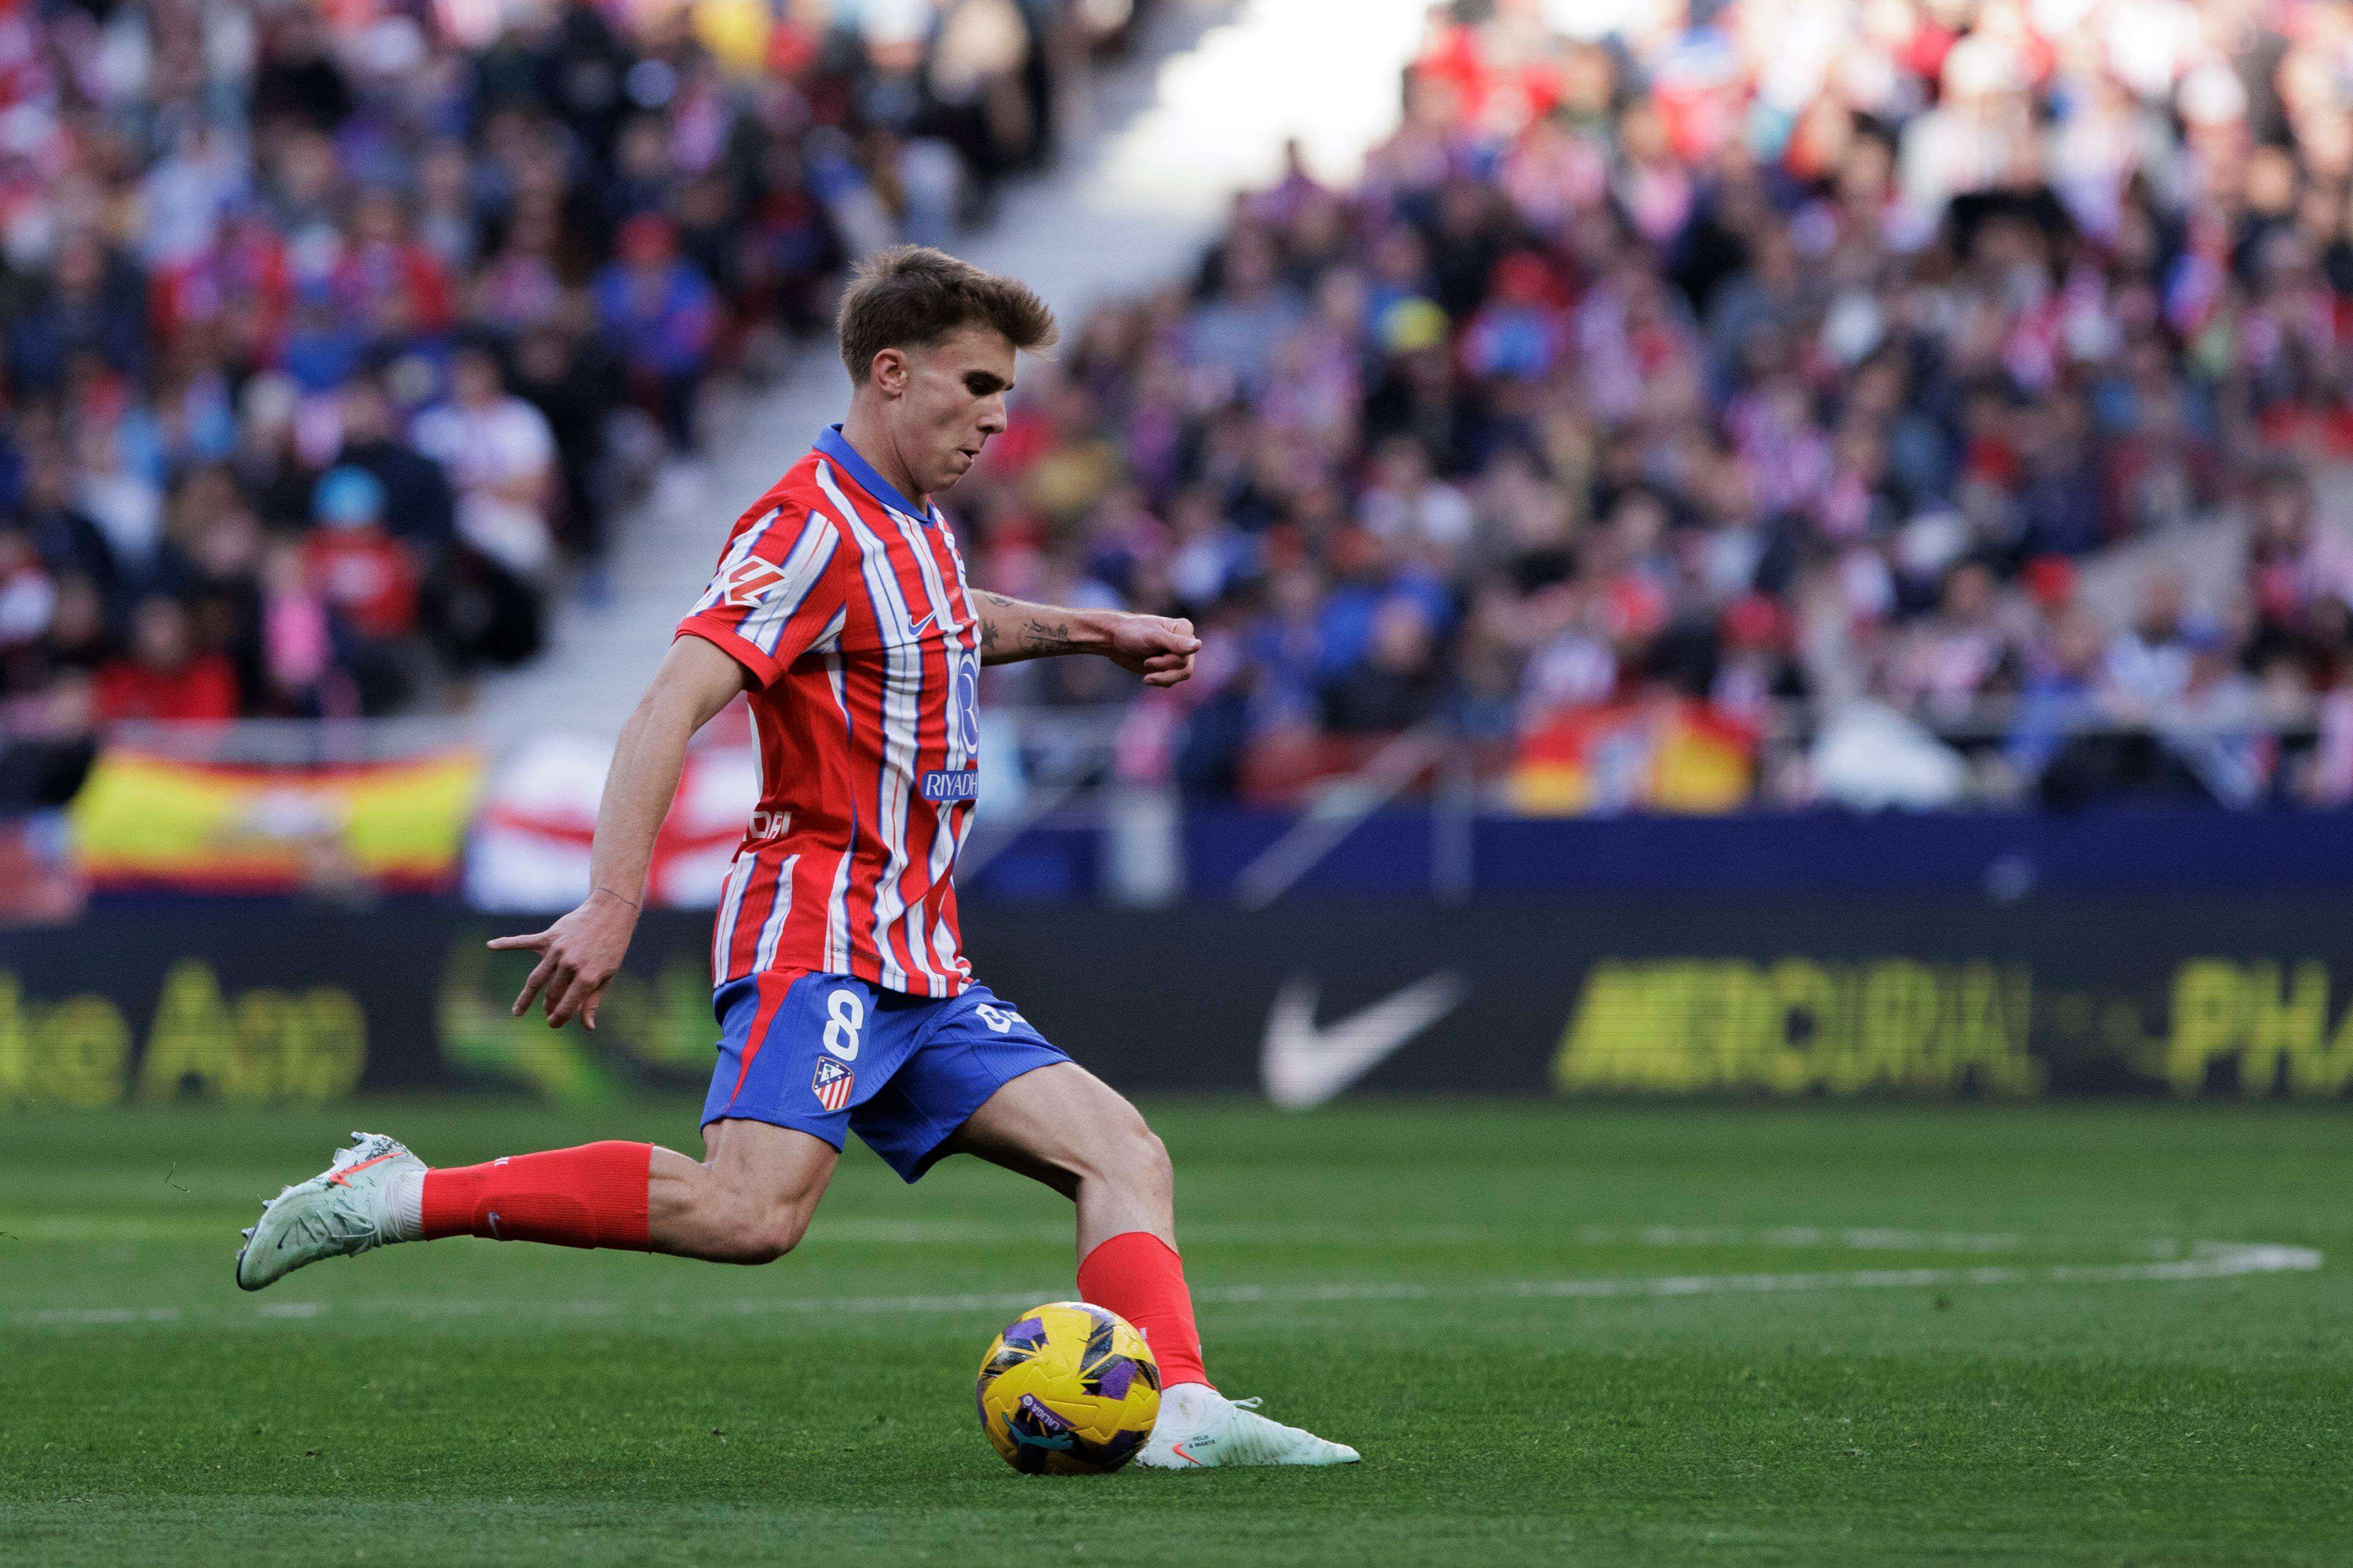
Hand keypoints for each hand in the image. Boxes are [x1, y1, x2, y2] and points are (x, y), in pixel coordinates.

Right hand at [488, 886, 639, 1029]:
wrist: (610, 912)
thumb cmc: (611, 946)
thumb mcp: (607, 976)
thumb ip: (593, 1001)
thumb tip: (588, 1027)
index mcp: (588, 976)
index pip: (567, 1006)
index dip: (559, 1019)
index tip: (553, 1024)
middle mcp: (570, 964)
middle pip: (551, 993)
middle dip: (549, 1005)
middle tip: (548, 1010)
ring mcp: (558, 950)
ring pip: (537, 978)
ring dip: (527, 997)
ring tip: (518, 1011)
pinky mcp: (550, 937)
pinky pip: (524, 941)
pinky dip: (507, 943)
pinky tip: (491, 945)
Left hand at [1104, 613, 1199, 688]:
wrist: (1114, 640)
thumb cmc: (1132, 632)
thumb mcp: (1154, 636)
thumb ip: (1176, 642)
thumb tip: (1198, 645)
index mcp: (1184, 629)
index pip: (1187, 655)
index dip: (1168, 661)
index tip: (1149, 656)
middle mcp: (1184, 642)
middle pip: (1186, 668)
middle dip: (1164, 670)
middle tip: (1146, 663)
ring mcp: (1176, 655)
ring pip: (1181, 676)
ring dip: (1162, 678)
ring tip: (1146, 677)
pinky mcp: (1167, 667)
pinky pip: (1172, 681)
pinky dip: (1160, 681)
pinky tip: (1148, 676)